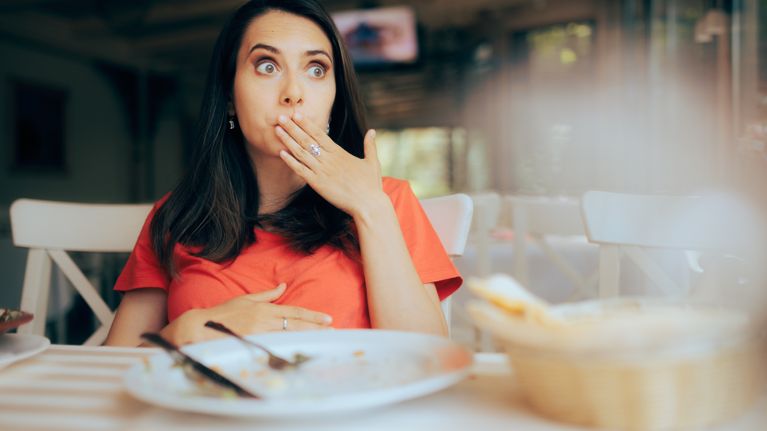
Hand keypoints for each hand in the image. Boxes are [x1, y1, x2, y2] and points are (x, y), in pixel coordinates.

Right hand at [163, 283, 332, 344]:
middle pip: (297, 325)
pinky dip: (290, 347)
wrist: (201, 327)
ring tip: (324, 340)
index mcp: (265, 309)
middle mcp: (265, 320)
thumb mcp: (246, 299)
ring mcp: (260, 334)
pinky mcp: (253, 345)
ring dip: (307, 338)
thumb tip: (283, 285)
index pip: (295, 313)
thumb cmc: (223, 313)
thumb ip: (267, 295)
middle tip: (333, 331)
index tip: (328, 319)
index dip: (313, 316)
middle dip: (316, 328)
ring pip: (290, 336)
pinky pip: (276, 347)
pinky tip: (302, 350)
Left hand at [275, 112, 385, 217]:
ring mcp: (322, 171)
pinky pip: (300, 170)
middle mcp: (328, 159)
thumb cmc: (371, 185)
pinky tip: (281, 153)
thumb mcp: (372, 162)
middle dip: (292, 128)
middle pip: (306, 140)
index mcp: (339, 152)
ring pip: (301, 152)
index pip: (320, 134)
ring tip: (277, 130)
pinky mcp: (318, 184)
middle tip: (280, 117)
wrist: (368, 204)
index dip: (307, 124)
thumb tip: (372, 131)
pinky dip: (290, 161)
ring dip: (288, 140)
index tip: (296, 114)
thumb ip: (370, 145)